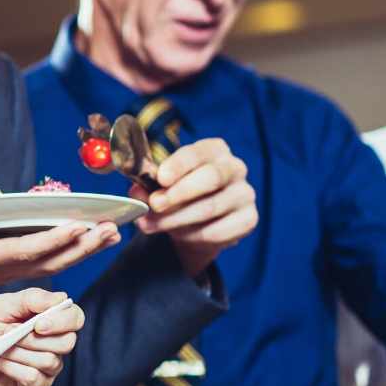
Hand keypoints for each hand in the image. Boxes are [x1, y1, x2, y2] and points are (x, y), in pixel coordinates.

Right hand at [0, 201, 118, 316]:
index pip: (23, 252)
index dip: (53, 240)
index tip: (79, 225)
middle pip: (47, 262)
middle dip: (81, 247)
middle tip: (113, 230)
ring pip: (48, 265)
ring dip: (80, 251)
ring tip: (110, 234)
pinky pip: (41, 263)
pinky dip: (66, 252)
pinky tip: (84, 239)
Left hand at [0, 288, 84, 385]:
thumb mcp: (2, 305)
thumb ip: (32, 299)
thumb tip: (60, 298)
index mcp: (49, 319)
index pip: (75, 318)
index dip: (62, 321)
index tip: (38, 324)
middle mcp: (53, 343)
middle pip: (67, 342)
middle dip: (34, 339)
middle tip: (10, 333)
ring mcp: (46, 367)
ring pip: (49, 361)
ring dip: (19, 353)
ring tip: (0, 348)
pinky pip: (34, 378)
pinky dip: (13, 368)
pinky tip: (0, 362)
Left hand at [130, 139, 256, 276]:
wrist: (197, 224)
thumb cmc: (178, 195)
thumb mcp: (160, 187)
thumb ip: (148, 187)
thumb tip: (136, 192)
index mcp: (214, 150)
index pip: (198, 152)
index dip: (179, 164)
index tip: (161, 178)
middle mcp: (235, 167)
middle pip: (211, 177)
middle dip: (178, 193)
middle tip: (154, 204)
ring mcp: (245, 194)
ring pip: (210, 207)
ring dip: (176, 219)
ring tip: (151, 225)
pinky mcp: (248, 219)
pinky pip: (218, 231)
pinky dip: (193, 236)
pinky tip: (179, 236)